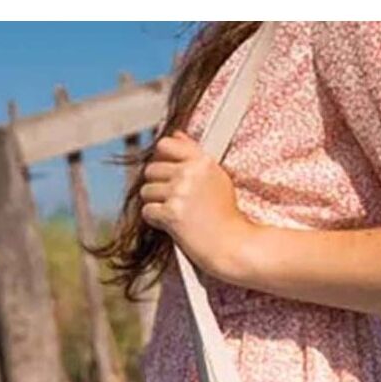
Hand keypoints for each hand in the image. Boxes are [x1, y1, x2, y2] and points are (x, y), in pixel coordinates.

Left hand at [139, 130, 252, 279]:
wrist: (234, 246)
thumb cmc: (227, 217)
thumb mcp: (218, 178)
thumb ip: (194, 155)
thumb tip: (177, 135)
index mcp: (203, 161)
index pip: (166, 145)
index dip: (161, 159)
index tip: (166, 172)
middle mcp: (191, 173)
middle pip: (151, 170)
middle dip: (157, 185)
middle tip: (173, 200)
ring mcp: (180, 193)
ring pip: (146, 191)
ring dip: (155, 204)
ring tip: (175, 213)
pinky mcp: (171, 213)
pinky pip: (147, 211)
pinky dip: (156, 220)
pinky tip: (171, 225)